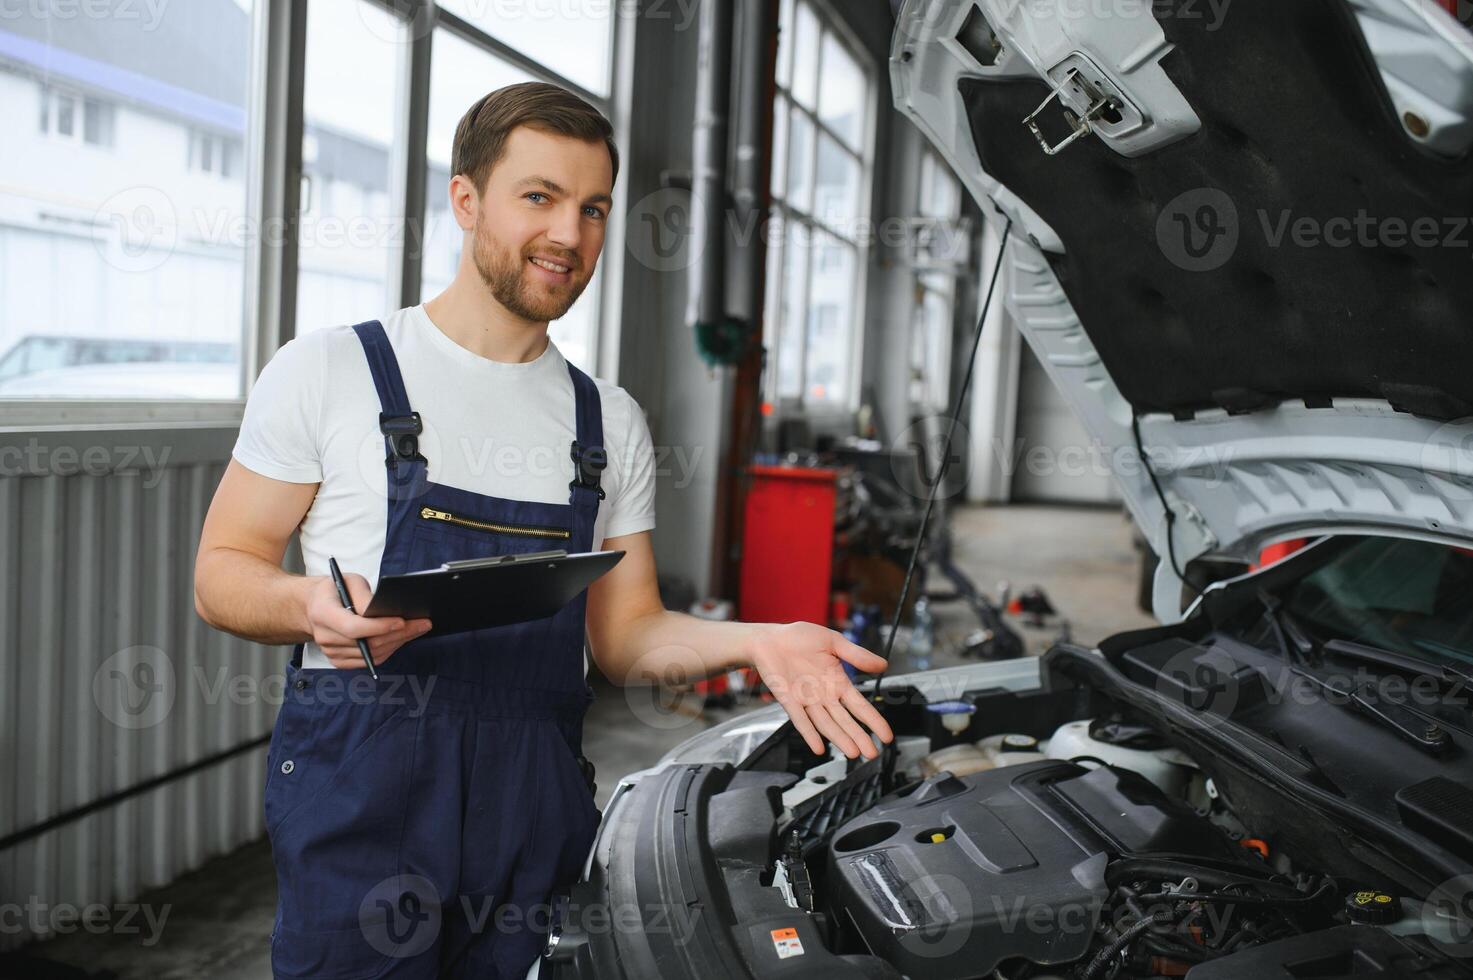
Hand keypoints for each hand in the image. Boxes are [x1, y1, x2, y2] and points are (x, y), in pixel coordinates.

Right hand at [304, 573, 431, 668]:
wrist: (314, 606)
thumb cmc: (334, 590)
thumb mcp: (348, 580)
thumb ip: (363, 594)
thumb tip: (382, 610)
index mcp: (323, 614)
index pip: (353, 627)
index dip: (379, 627)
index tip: (402, 621)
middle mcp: (325, 637)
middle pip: (367, 643)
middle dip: (399, 634)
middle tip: (422, 624)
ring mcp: (331, 652)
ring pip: (372, 654)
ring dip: (398, 643)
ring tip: (417, 630)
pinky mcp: (339, 661)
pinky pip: (369, 661)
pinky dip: (388, 650)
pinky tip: (401, 639)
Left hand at [747, 622, 894, 759]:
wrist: (770, 639)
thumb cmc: (799, 638)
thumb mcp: (833, 642)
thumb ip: (857, 655)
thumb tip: (883, 665)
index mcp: (837, 681)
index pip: (860, 705)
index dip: (873, 720)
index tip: (886, 735)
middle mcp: (824, 695)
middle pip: (845, 720)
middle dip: (859, 736)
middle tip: (872, 753)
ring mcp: (807, 700)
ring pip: (826, 724)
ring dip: (839, 738)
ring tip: (853, 752)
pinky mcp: (789, 700)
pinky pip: (800, 720)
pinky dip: (809, 733)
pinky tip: (818, 747)